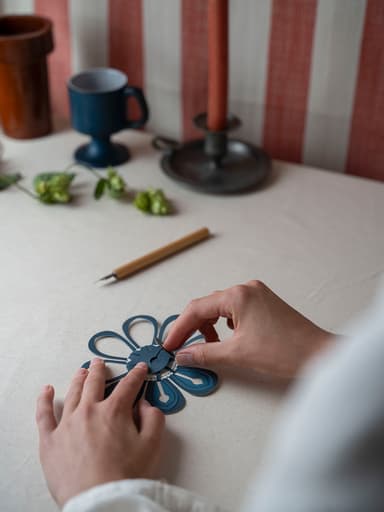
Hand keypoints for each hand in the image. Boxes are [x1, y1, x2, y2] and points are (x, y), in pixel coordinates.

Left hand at [36, 359, 164, 507]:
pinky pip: (44, 414)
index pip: (128, 386)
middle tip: (99, 363)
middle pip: (95, 383)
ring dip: (78, 380)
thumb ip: (154, 419)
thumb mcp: (152, 445)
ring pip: (73, 393)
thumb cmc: (126, 476)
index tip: (140, 368)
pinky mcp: (50, 440)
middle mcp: (89, 411)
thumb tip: (145, 405)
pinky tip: (47, 390)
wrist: (99, 501)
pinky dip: (44, 400)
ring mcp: (67, 424)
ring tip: (81, 371)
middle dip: (99, 371)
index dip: (136, 375)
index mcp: (114, 411)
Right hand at [164, 280, 331, 379]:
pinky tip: (225, 338)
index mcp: (237, 295)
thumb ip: (204, 353)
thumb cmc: (283, 351)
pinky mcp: (265, 303)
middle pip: (207, 305)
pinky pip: (235, 309)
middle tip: (180, 347)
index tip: (169, 345)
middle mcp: (246, 288)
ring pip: (221, 307)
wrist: (318, 354)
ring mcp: (257, 294)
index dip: (179, 328)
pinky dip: (224, 323)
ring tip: (205, 346)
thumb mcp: (237, 354)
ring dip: (208, 325)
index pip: (197, 309)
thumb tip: (183, 355)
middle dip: (192, 327)